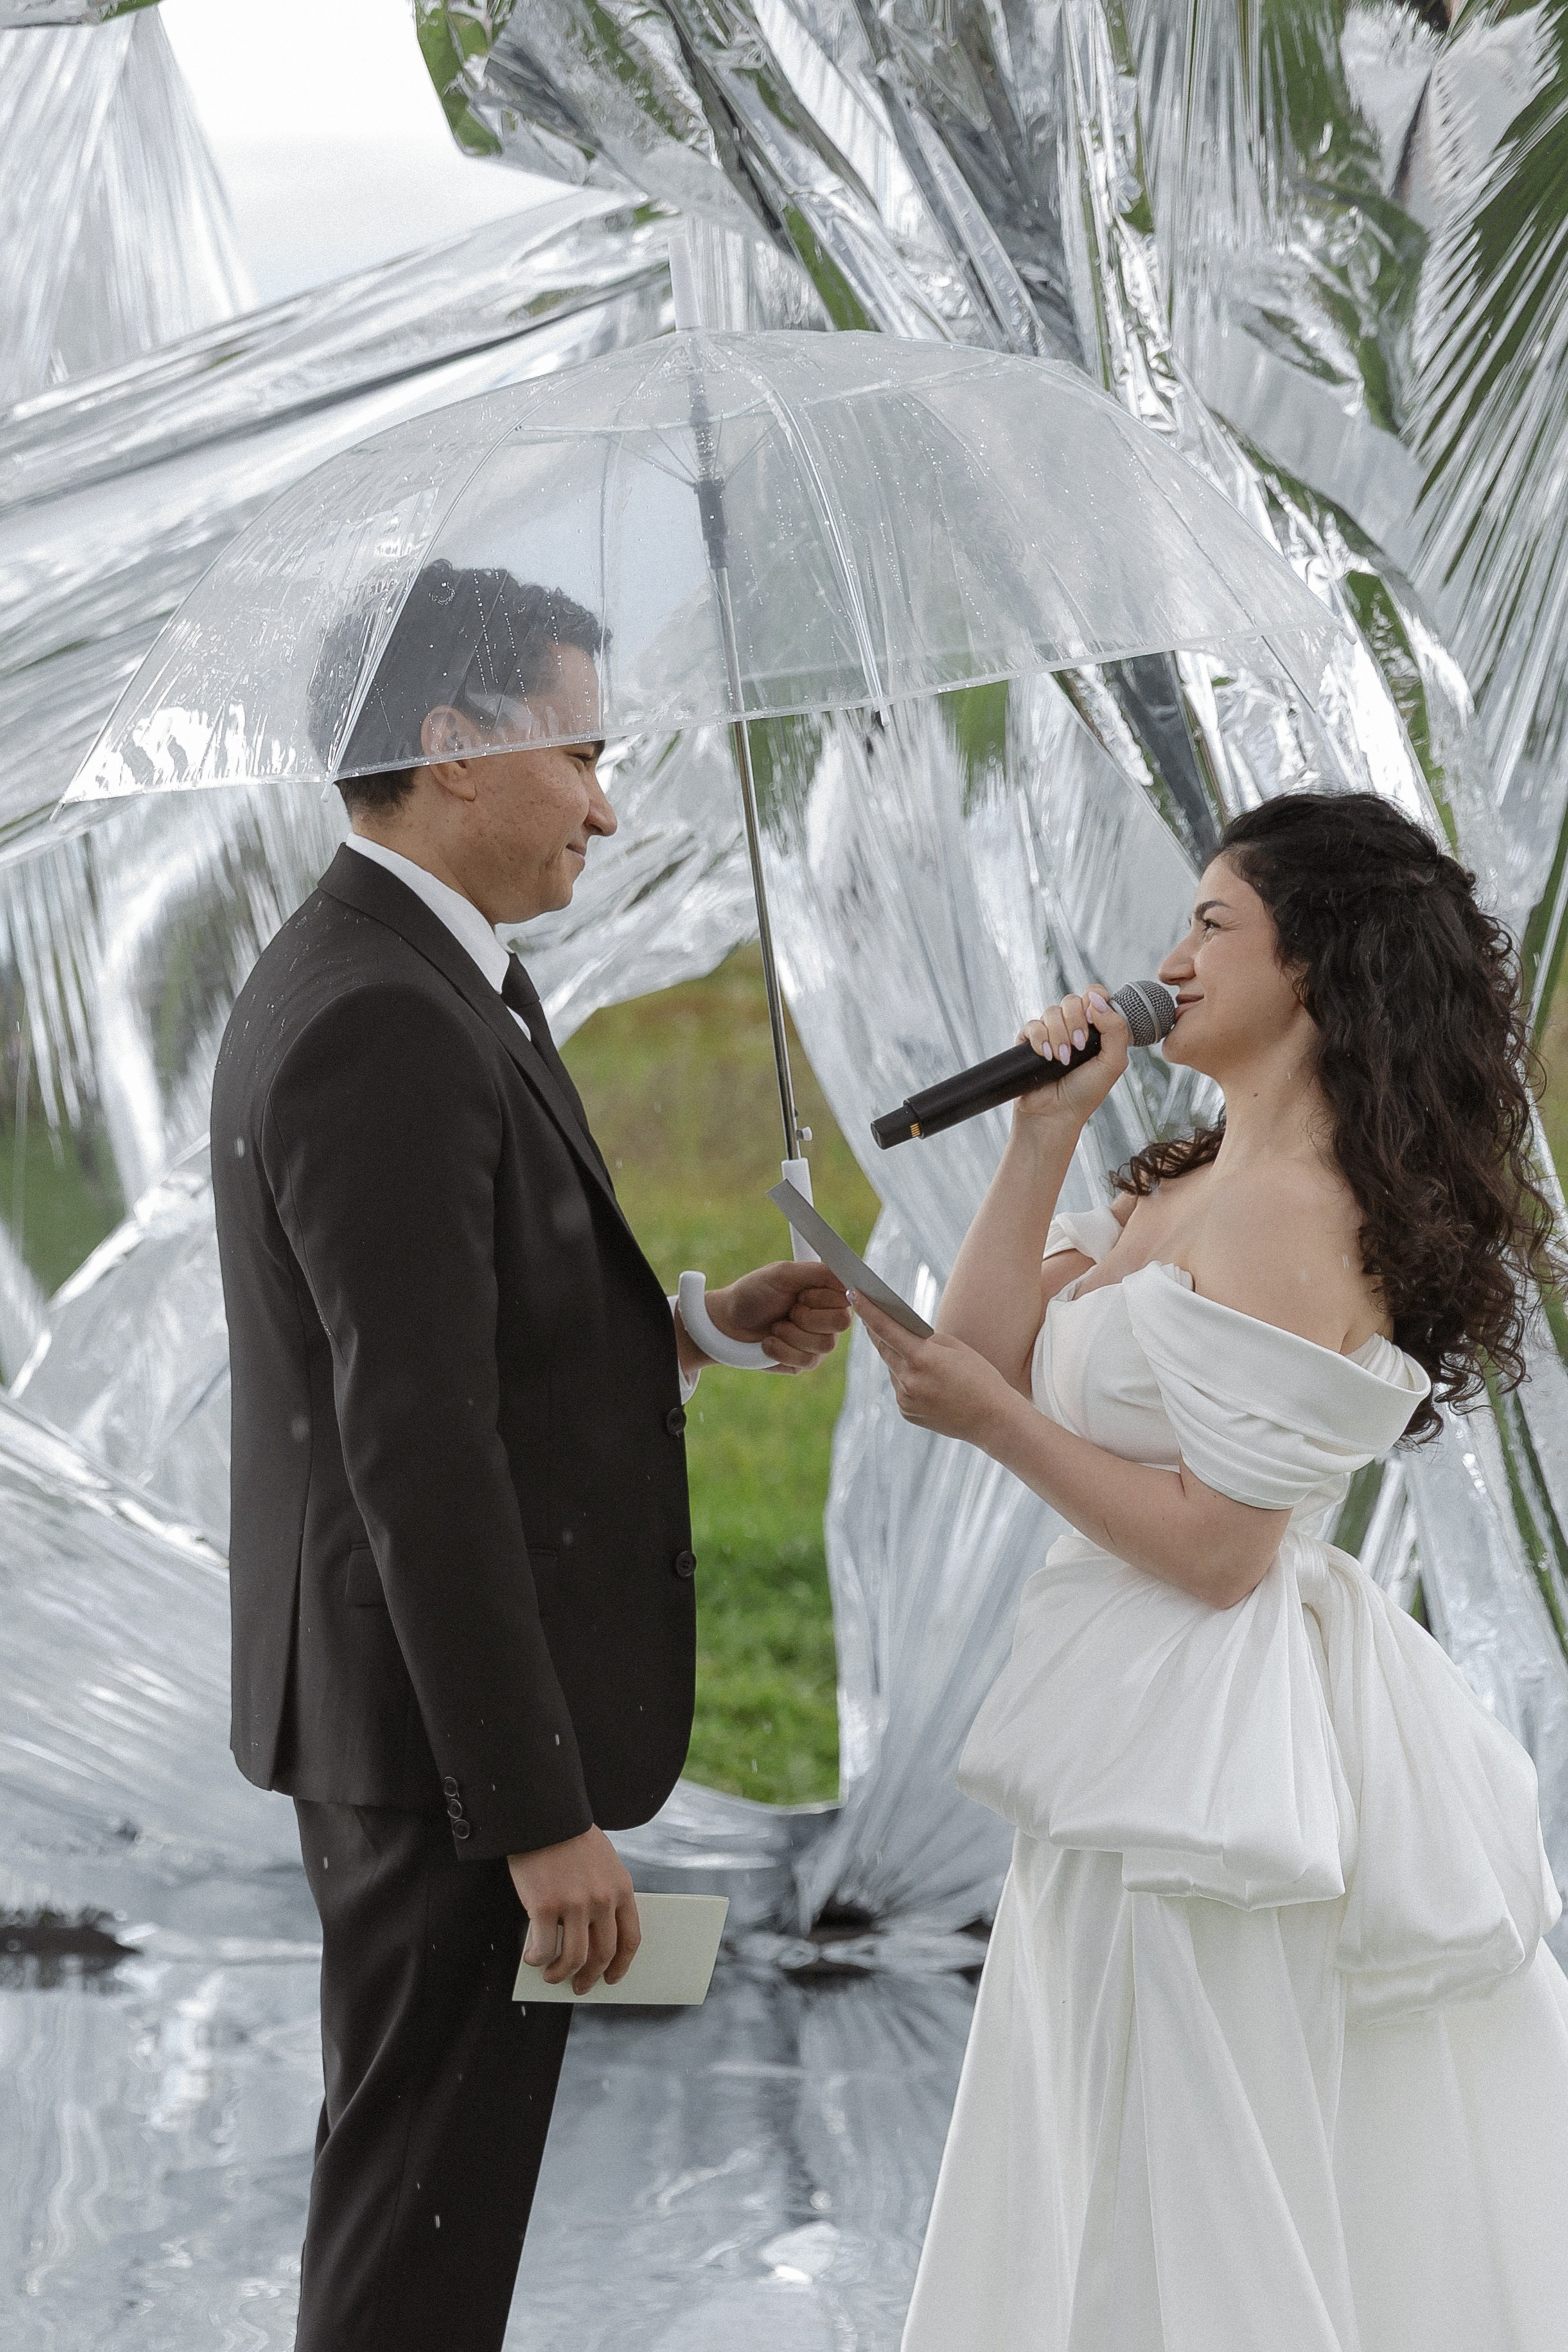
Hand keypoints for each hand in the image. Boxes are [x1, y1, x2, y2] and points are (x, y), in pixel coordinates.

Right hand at [508, 1824, 639, 1992]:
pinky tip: (531, 1957)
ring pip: (573, 1958)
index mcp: (621, 1888)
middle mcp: (602, 1900)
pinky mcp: (544, 1906)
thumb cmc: (570, 1837)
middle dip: (590, 1977)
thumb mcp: (602, 1862)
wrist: (543, 1814)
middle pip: (602, 1954)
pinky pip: (543, 1948)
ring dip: (561, 1974)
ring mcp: (574, 1905)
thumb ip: (604, 1894)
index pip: (630, 1939)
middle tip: (579, 1986)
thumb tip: (592, 1937)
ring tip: (551, 1975)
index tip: (611, 1978)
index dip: (621, 1965)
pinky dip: (537, 1959)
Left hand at [705, 1259, 851, 1371]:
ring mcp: (817, 1343)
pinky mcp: (804, 1363)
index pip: (846, 1297)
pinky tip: (769, 1342)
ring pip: (825, 1344)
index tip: (801, 1294)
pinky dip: (781, 1349)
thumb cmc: (753, 1293)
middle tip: (789, 1310)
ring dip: (792, 1334)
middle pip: (841, 1322)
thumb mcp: (781, 1274)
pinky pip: (807, 1361)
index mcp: (825, 1294)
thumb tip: (845, 1276)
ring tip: (776, 1326)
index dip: (821, 1297)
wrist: (726, 1321)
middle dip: (807, 1316)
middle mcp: (826, 1319)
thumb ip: (816, 1272)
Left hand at [851, 1293, 1022, 1445]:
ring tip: (914, 1351)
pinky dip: (907, 1379)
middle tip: (868, 1311)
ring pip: (893, 1369)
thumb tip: (901, 1333)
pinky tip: (926, 1380)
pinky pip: (901, 1388)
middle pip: (884, 1348)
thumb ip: (925, 1339)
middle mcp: (908, 1380)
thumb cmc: (980, 1377)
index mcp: (922, 1358)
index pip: (885, 1328)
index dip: (867, 1309)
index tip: (853, 1293)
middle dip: (876, 1330)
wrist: (993, 1419)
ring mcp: (905, 1399)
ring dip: (898, 1358)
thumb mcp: (956, 1348)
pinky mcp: (906, 1411)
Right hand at [1013, 987, 1128, 1127]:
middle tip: (1079, 1046)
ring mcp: (1051, 1033)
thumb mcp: (1113, 1062)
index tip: (1094, 1020)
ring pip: (1051, 1012)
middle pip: (1072, 1000)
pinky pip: (1032, 1025)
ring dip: (1059, 1036)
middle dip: (1075, 1022)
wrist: (1055, 1114)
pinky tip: (1046, 1057)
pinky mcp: (1030, 1041)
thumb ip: (1115, 1029)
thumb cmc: (1086, 1093)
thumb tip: (1097, 1001)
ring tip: (1062, 1060)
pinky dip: (1040, 1040)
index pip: (1095, 995)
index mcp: (1096, 1028)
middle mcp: (1073, 1026)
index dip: (1094, 1000)